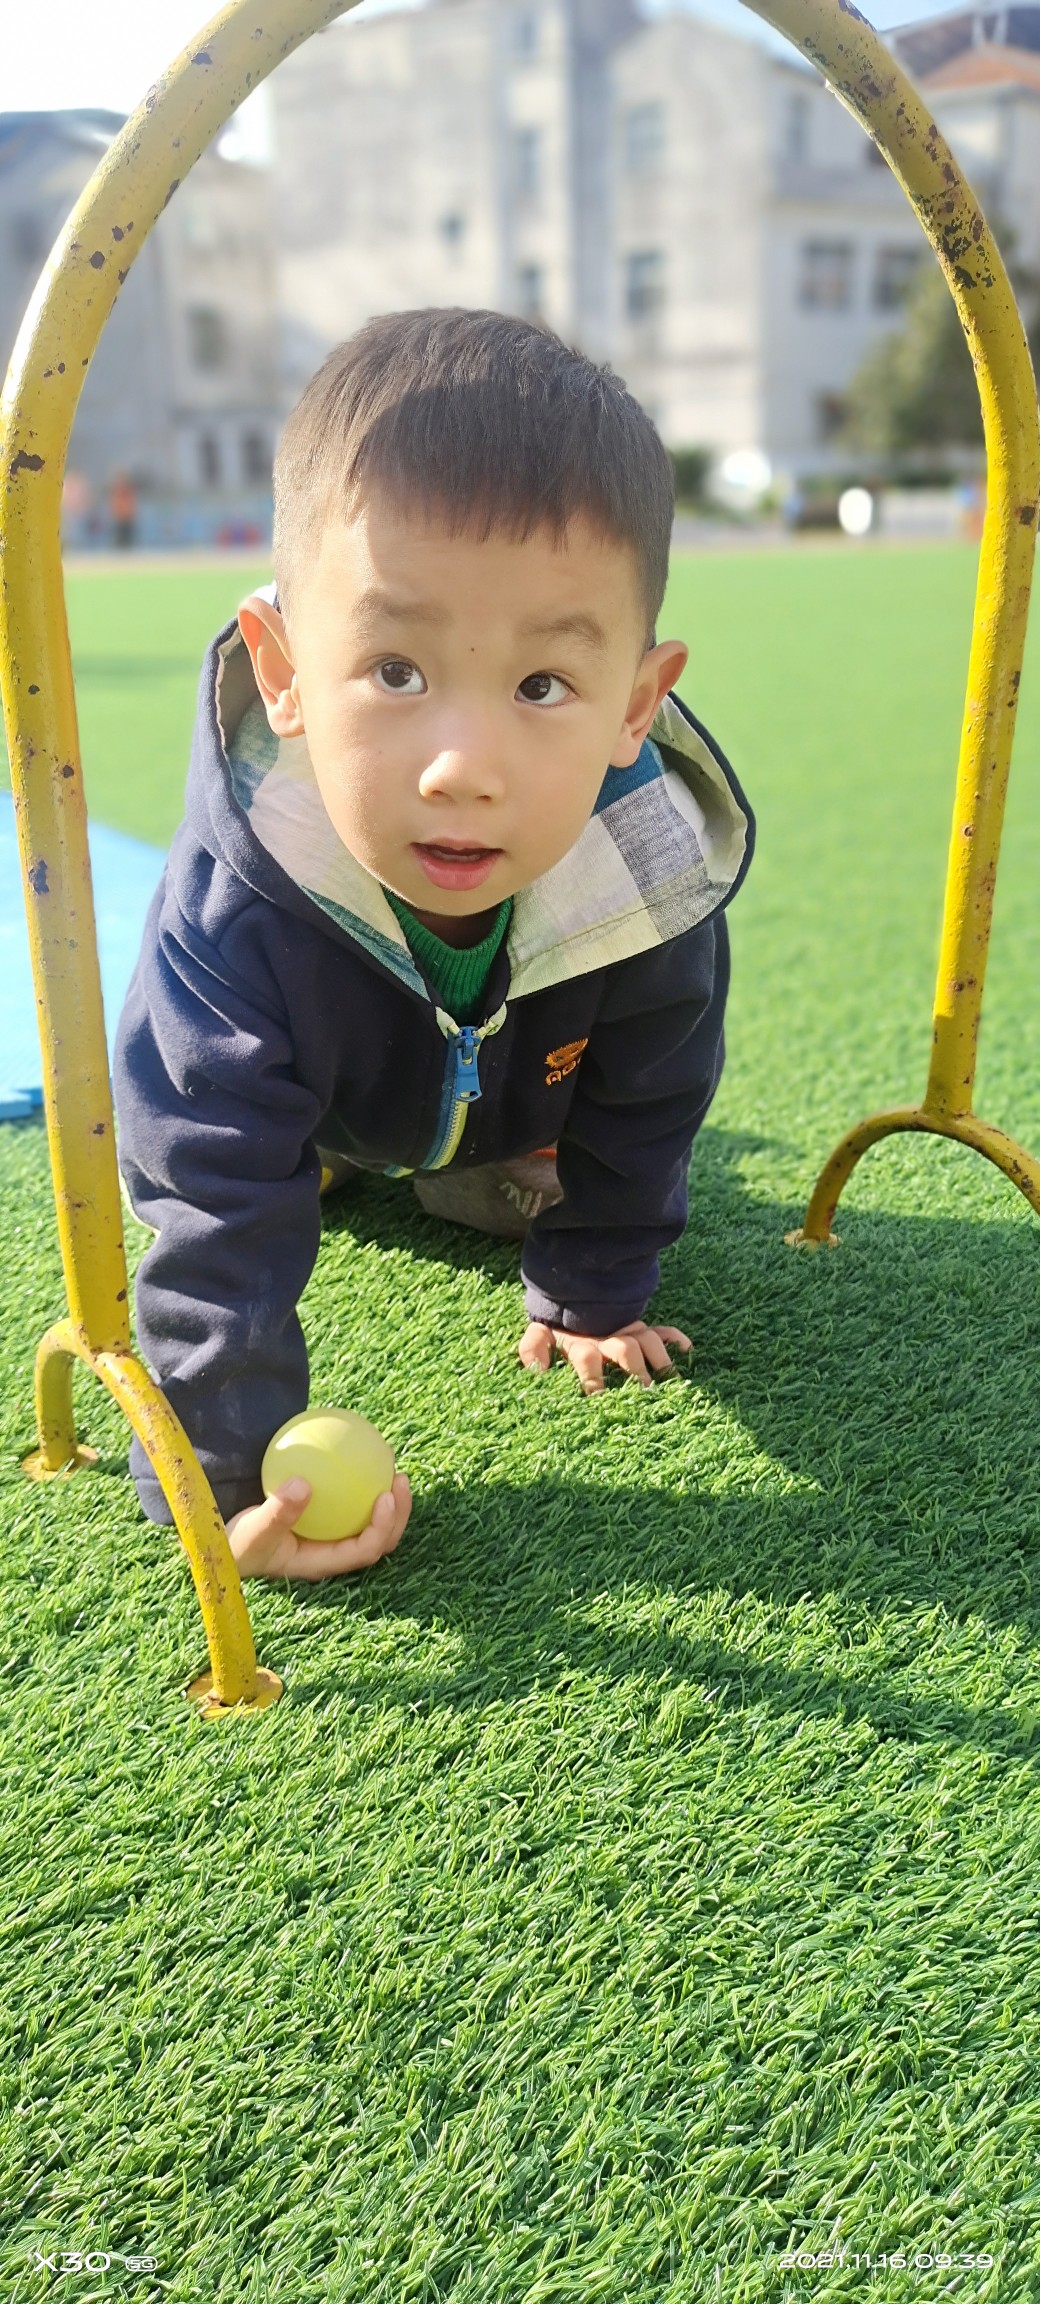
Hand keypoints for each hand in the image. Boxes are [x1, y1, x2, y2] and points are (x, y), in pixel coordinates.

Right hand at [225, 1473, 411, 1579]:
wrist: (223, 1541)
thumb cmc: (238, 1541)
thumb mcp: (253, 1530)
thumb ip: (277, 1512)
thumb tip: (303, 1483)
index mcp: (323, 1562)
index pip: (364, 1550)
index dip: (382, 1527)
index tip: (385, 1496)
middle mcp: (332, 1551)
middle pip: (379, 1538)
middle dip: (398, 1513)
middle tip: (399, 1478)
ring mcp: (330, 1537)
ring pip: (369, 1519)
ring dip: (388, 1497)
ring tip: (390, 1463)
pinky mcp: (324, 1519)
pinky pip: (348, 1499)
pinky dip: (359, 1480)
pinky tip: (358, 1450)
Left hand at [517, 1318, 690, 1394]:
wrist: (573, 1294)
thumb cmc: (558, 1327)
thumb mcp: (539, 1335)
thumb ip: (533, 1348)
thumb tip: (535, 1369)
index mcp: (583, 1344)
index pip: (588, 1360)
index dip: (592, 1379)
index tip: (600, 1400)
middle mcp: (609, 1337)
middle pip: (625, 1350)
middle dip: (635, 1372)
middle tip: (645, 1395)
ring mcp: (629, 1332)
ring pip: (648, 1341)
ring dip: (660, 1359)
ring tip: (671, 1381)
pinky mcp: (643, 1329)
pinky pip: (663, 1330)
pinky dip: (676, 1338)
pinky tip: (688, 1350)